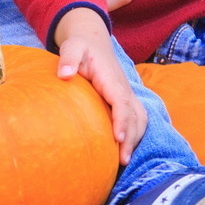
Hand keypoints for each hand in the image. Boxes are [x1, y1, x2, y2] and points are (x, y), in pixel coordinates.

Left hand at [52, 8, 146, 162]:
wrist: (93, 42)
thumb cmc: (81, 47)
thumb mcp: (72, 47)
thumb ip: (69, 58)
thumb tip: (64, 74)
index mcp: (111, 80)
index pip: (121, 102)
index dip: (122, 120)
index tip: (118, 138)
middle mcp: (124, 89)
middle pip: (135, 116)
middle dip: (132, 138)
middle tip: (122, 161)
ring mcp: (127, 96)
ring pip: (140, 120)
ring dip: (135, 139)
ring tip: (124, 161)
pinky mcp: (126, 101)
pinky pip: (137, 120)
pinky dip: (135, 135)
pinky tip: (125, 151)